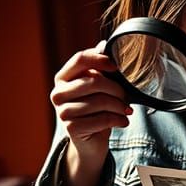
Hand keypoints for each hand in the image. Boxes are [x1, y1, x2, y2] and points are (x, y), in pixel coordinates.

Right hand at [50, 42, 131, 185]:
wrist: (91, 142)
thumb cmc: (96, 110)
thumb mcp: (98, 87)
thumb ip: (99, 67)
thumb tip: (104, 44)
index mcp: (63, 78)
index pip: (80, 58)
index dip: (101, 59)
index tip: (117, 67)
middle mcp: (58, 93)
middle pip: (94, 80)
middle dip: (117, 89)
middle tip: (126, 97)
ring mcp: (62, 112)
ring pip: (100, 101)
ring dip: (120, 106)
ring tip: (126, 111)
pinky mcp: (72, 129)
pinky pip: (103, 119)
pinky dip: (118, 120)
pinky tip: (123, 121)